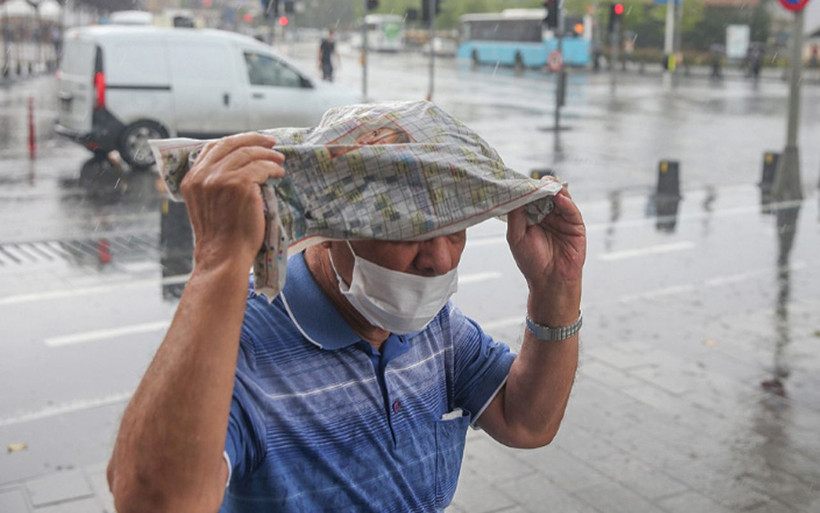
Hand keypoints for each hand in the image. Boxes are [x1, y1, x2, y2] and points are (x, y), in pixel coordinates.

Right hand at [180, 132, 283, 270]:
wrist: (224, 256)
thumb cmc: (221, 236)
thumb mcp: (207, 205)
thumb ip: (213, 184)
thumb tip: (238, 165)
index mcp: (192, 179)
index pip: (213, 147)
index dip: (235, 141)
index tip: (251, 142)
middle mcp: (203, 175)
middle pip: (231, 144)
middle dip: (254, 140)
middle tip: (271, 143)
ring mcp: (220, 178)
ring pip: (248, 154)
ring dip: (267, 155)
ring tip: (279, 160)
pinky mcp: (240, 184)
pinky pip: (261, 167)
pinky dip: (272, 168)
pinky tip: (279, 173)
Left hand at [506, 180, 585, 293]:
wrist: (549, 281)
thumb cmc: (531, 261)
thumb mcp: (516, 236)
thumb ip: (516, 215)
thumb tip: (517, 194)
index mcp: (532, 217)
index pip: (531, 197)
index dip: (527, 188)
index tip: (522, 180)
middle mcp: (548, 215)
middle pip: (546, 194)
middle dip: (542, 185)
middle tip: (536, 179)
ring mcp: (562, 219)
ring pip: (560, 198)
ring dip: (555, 189)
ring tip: (548, 183)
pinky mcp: (576, 226)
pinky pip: (572, 210)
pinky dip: (566, 202)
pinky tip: (560, 197)